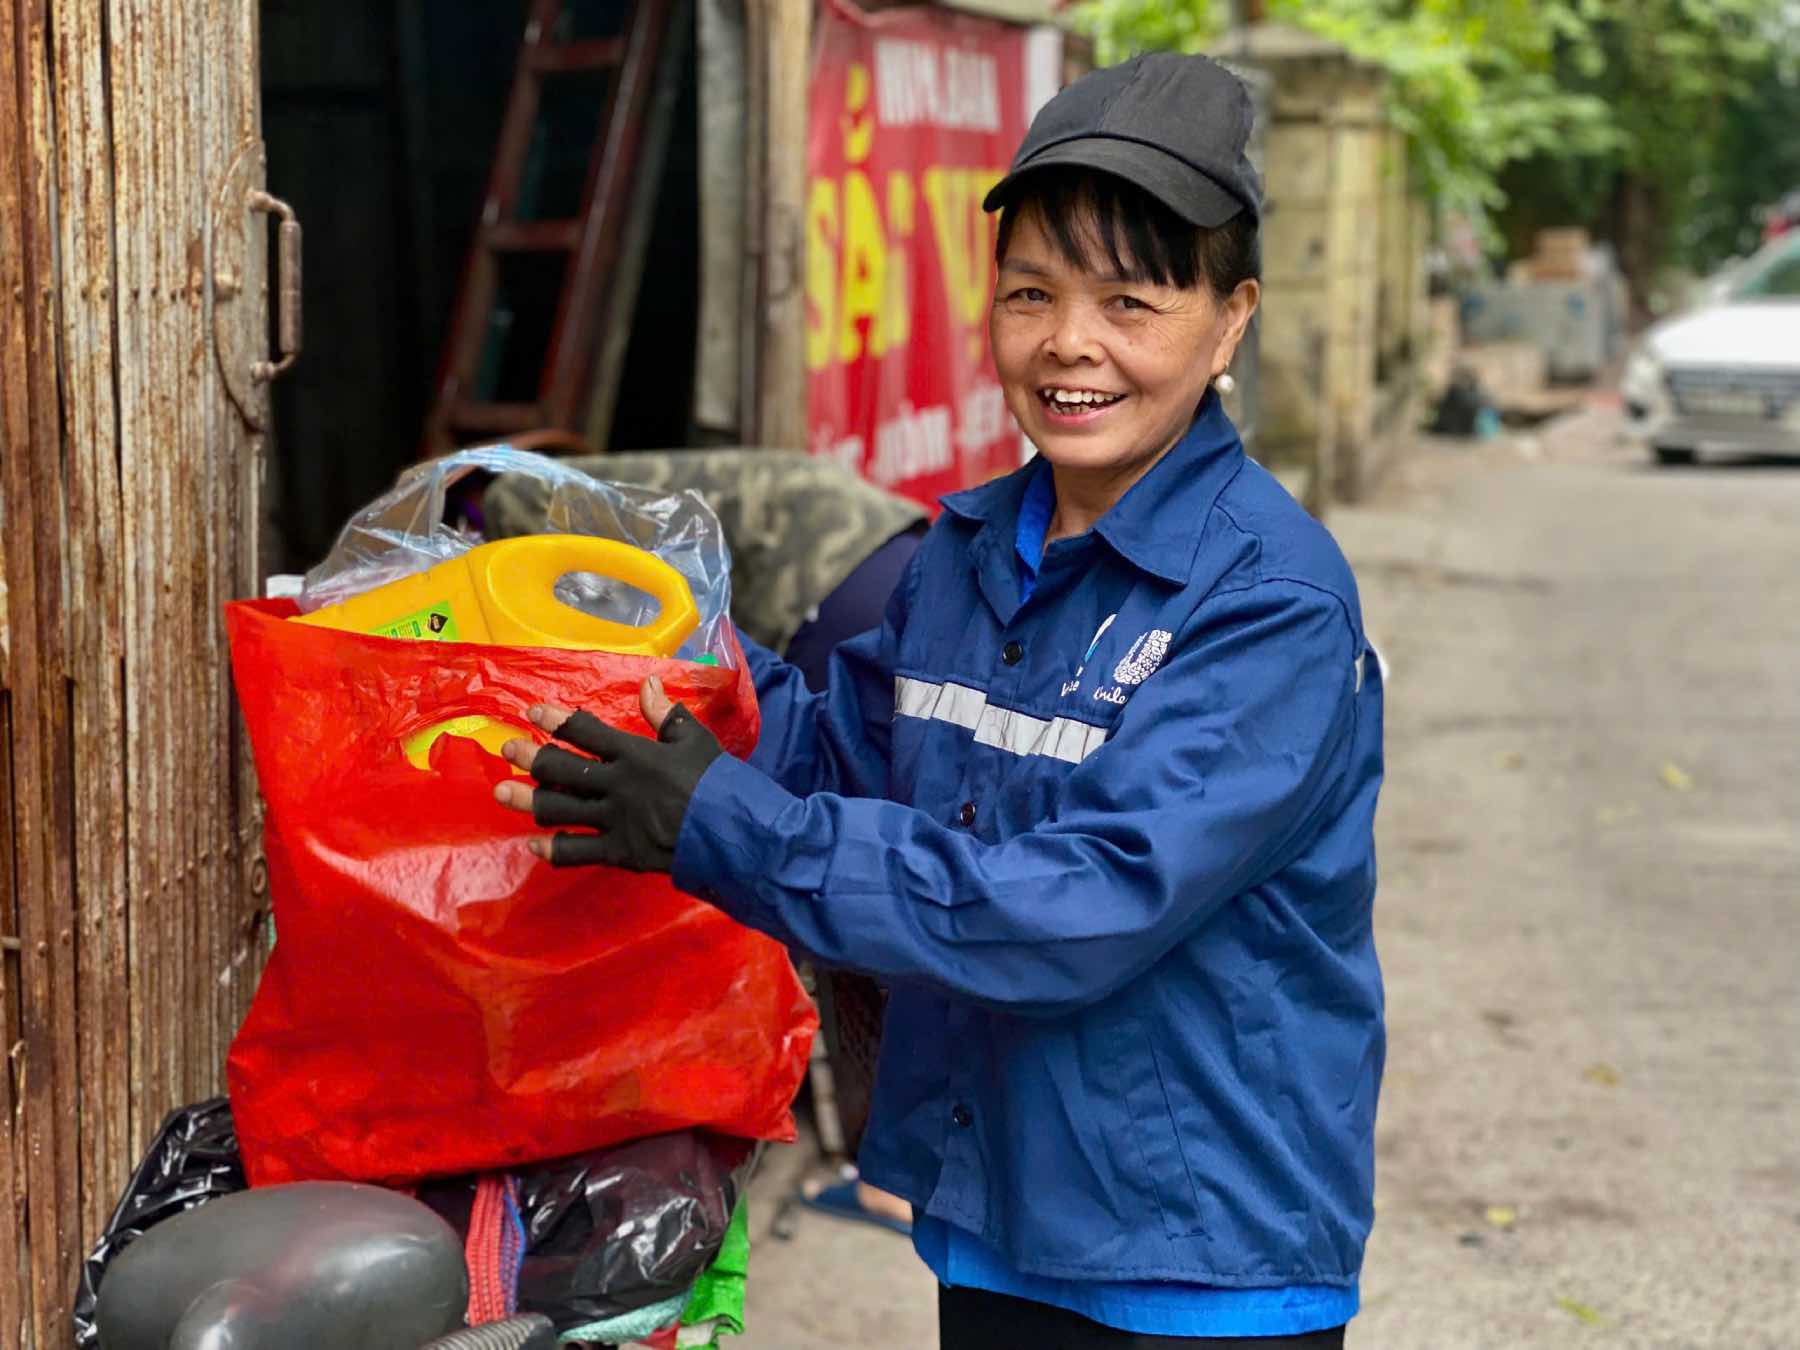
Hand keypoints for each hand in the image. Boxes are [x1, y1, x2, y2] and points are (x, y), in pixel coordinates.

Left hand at [494, 676, 723, 869]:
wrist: (732, 834)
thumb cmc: (717, 782)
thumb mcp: (695, 740)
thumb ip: (666, 713)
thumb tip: (647, 682)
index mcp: (635, 754)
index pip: (587, 733)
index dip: (558, 721)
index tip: (533, 712)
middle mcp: (617, 785)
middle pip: (564, 769)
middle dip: (532, 757)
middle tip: (507, 749)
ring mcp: (615, 821)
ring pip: (561, 809)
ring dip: (528, 800)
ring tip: (501, 792)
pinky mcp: (619, 852)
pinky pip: (578, 851)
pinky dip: (554, 848)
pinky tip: (533, 844)